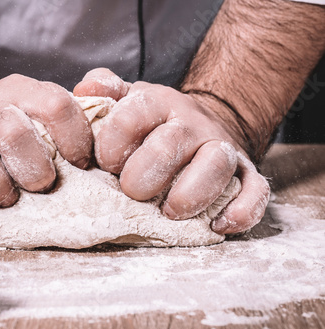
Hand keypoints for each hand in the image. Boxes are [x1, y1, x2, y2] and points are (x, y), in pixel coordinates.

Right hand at [0, 74, 92, 211]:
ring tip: (5, 198)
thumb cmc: (19, 131)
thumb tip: (105, 99)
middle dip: (32, 169)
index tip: (79, 165)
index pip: (55, 106)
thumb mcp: (50, 112)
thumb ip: (83, 109)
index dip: (73, 140)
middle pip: (11, 131)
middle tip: (40, 186)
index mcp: (25, 93)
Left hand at [74, 68, 269, 234]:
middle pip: (171, 144)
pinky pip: (255, 190)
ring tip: (170, 212)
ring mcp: (222, 147)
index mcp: (158, 104)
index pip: (133, 116)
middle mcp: (191, 124)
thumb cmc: (153, 121)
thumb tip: (85, 92)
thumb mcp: (127, 99)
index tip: (106, 164)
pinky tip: (218, 225)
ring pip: (216, 166)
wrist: (201, 123)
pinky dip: (242, 211)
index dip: (113, 145)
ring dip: (191, 194)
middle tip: (132, 192)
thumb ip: (104, 92)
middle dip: (144, 175)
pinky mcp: (246, 171)